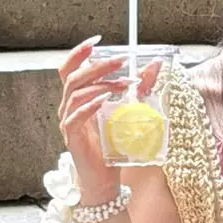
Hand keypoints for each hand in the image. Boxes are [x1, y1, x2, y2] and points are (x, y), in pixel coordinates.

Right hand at [55, 36, 162, 201]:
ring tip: (122, 84)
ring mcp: (68, 122)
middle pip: (75, 77)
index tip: (97, 41)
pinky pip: (76, 117)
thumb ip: (138, 89)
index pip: (70, 69)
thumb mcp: (128, 112)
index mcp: (77, 98)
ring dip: (100, 85)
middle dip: (98, 66)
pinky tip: (103, 101)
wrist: (104, 181)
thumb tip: (154, 65)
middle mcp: (68, 107)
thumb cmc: (112, 147)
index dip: (79, 53)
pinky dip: (89, 107)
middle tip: (121, 61)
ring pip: (75, 94)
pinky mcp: (72, 138)